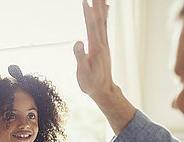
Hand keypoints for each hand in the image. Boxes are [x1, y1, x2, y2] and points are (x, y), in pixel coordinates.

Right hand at [73, 0, 135, 133]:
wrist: (103, 90)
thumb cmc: (91, 83)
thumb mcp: (83, 72)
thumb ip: (80, 57)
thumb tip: (77, 42)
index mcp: (95, 48)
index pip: (91, 26)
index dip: (88, 13)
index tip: (85, 0)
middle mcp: (102, 43)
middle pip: (99, 20)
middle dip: (96, 5)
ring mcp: (104, 44)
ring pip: (103, 21)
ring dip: (101, 7)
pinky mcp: (104, 46)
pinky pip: (105, 27)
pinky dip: (105, 16)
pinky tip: (106, 9)